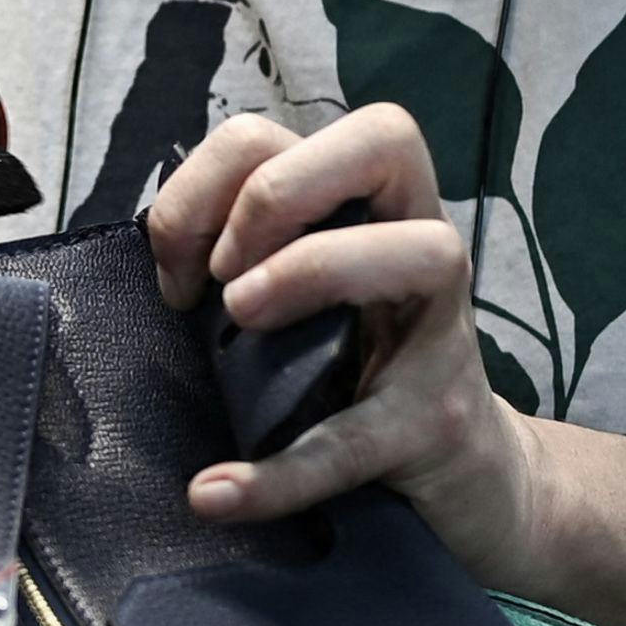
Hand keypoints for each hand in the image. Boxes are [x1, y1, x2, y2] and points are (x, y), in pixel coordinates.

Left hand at [142, 104, 538, 574]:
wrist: (465, 476)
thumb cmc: (359, 371)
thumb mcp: (298, 298)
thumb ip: (241, 262)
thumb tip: (160, 261)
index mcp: (366, 206)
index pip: (279, 134)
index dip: (208, 184)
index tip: (181, 270)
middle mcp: (420, 243)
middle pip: (386, 137)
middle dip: (276, 191)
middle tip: (223, 279)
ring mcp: (443, 330)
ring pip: (423, 250)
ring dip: (315, 268)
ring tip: (241, 320)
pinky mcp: (438, 425)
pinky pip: (359, 438)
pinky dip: (280, 472)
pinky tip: (217, 492)